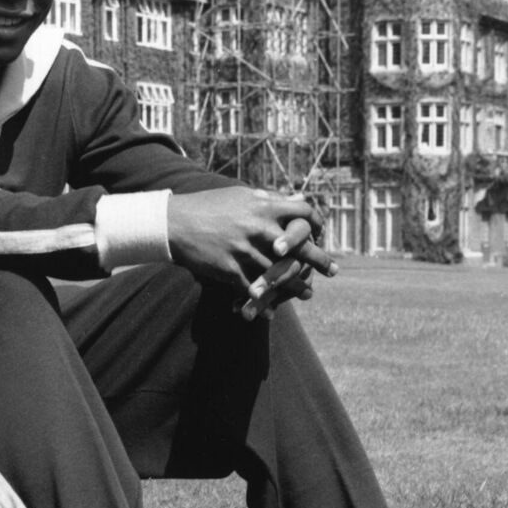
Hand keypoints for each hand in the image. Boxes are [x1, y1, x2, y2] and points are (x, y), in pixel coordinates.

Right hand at [166, 186, 335, 306]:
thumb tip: (296, 199)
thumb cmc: (208, 206)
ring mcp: (245, 251)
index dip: (316, 222)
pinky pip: (253, 290)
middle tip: (333, 270)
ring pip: (280, 273)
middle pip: (300, 246)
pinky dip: (264, 303)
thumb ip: (268, 199)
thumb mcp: (239, 195)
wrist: (174, 223)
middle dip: (319, 260)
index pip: (303, 212)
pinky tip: (272, 312)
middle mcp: (259, 228)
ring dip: (296, 287)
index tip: (322, 232)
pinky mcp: (231, 270)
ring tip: (307, 294)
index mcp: (263, 206)